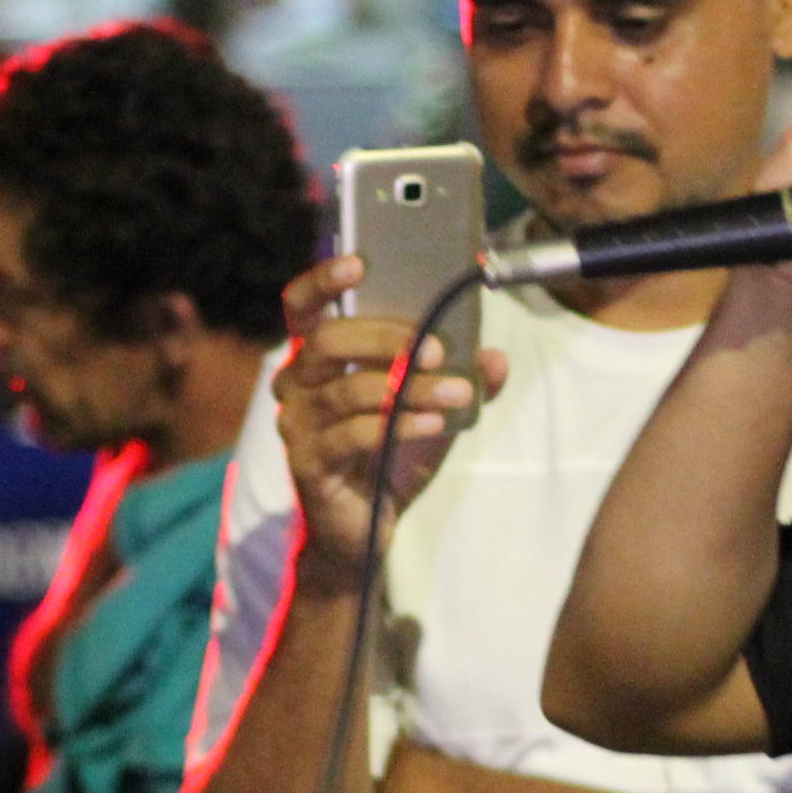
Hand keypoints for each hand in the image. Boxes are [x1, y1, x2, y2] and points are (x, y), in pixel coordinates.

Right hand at [275, 252, 509, 586]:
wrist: (365, 528)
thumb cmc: (389, 456)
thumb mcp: (432, 410)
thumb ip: (462, 379)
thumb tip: (494, 358)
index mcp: (317, 359)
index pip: (302, 306)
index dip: (323, 280)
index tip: (361, 264)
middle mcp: (297, 386)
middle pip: (327, 340)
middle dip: (386, 337)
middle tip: (437, 347)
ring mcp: (298, 426)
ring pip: (349, 389)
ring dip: (409, 387)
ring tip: (454, 393)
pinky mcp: (308, 464)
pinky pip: (353, 434)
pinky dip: (399, 425)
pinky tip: (433, 425)